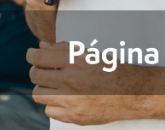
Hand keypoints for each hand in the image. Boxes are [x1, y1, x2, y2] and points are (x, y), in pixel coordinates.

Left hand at [27, 41, 152, 124]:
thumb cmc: (111, 71)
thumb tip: (42, 47)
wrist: (132, 93)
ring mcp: (71, 100)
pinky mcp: (74, 116)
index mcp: (75, 60)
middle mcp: (71, 80)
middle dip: (37, 71)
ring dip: (44, 88)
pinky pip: (49, 110)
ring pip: (38, 94)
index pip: (38, 57)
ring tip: (54, 85)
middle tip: (44, 70)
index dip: (32, 55)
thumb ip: (62, 49)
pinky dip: (53, 104)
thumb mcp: (89, 54)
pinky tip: (63, 99)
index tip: (33, 55)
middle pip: (35, 75)